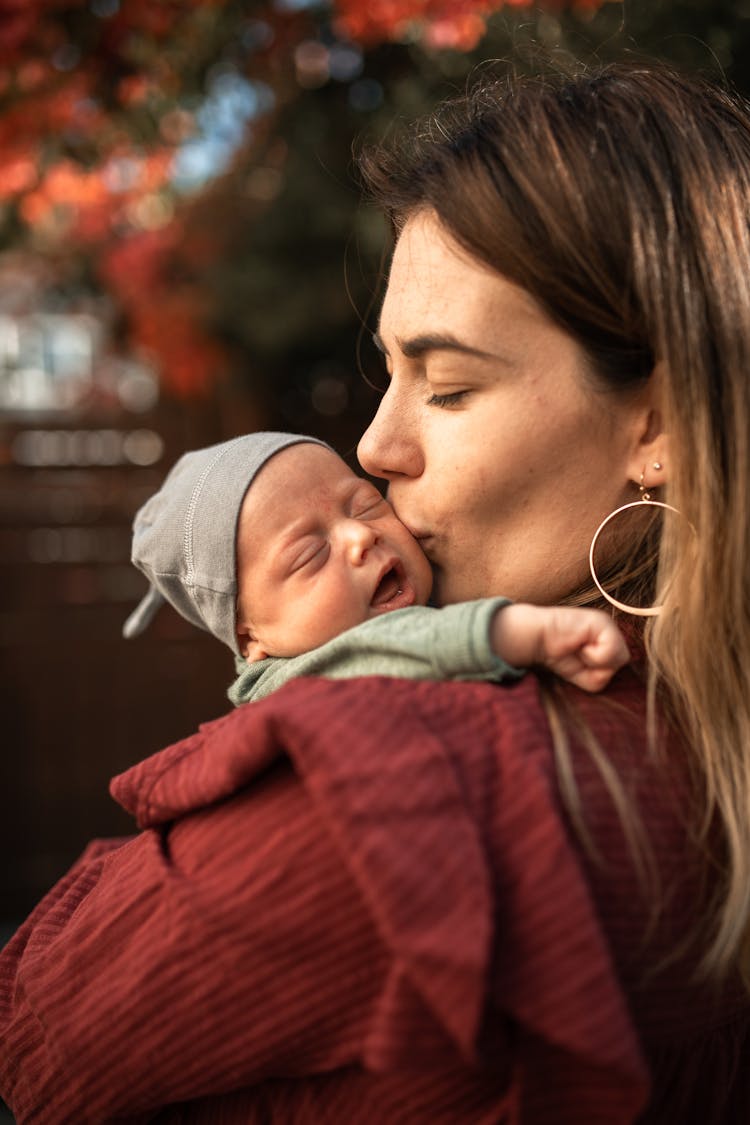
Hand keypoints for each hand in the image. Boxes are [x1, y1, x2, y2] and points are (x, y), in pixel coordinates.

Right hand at [491, 604, 629, 692]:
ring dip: (596, 662)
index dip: (600, 672)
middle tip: (578, 657)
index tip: (579, 664)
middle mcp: (611, 631)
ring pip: (620, 658)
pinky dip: (593, 655)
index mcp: (609, 640)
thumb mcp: (586, 674)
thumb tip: (617, 672)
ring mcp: (608, 625)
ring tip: (578, 650)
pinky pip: (610, 651)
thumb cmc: (557, 656)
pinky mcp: (603, 622)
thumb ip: (604, 675)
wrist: (536, 638)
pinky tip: (579, 645)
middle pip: (622, 663)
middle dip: (600, 669)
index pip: (619, 666)